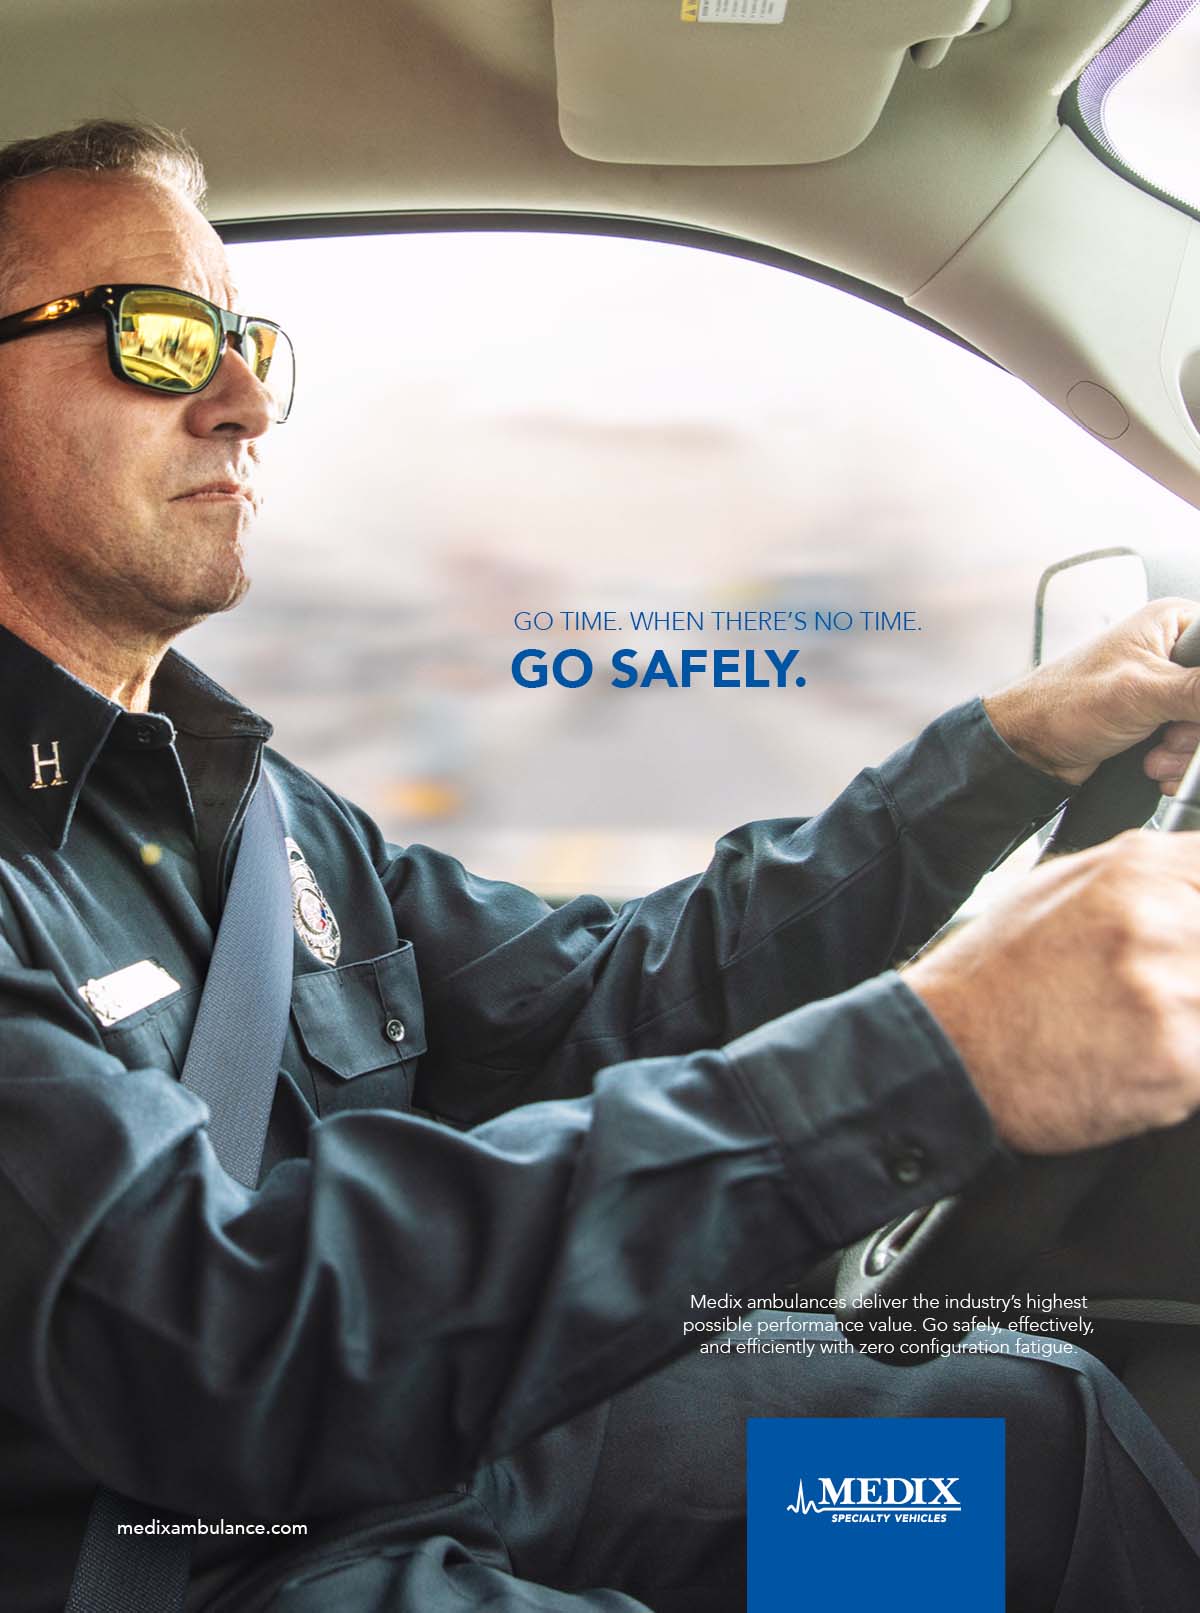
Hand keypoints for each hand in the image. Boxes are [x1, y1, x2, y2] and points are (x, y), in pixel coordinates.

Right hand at [905, 831, 1199, 1153]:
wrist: (946, 1051)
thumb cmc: (995, 973)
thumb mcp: (1058, 886)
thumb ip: (1144, 876)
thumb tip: (1193, 882)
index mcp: (1138, 871)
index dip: (1198, 905)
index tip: (1185, 936)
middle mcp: (1161, 924)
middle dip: (1188, 970)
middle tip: (1137, 989)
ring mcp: (1173, 995)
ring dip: (1185, 1021)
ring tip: (1127, 1026)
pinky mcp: (1179, 1065)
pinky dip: (1179, 1068)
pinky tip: (1126, 1059)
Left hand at [984, 598, 1199, 787]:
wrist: (1029, 748)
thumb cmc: (1061, 705)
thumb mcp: (1141, 692)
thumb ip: (1198, 691)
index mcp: (1171, 623)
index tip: (1191, 712)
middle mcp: (1170, 652)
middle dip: (1195, 730)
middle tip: (1167, 737)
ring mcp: (1165, 688)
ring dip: (1185, 752)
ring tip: (1152, 755)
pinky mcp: (1158, 720)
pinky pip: (1191, 746)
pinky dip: (1177, 763)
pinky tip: (1152, 765)